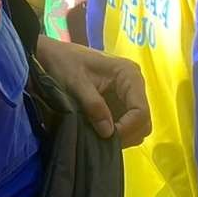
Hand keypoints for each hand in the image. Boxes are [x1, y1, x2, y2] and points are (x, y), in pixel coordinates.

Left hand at [35, 36, 151, 147]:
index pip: (141, 110)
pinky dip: (117, 132)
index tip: (106, 137)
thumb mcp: (76, 83)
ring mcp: (128, 94)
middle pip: (143, 120)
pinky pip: (126, 123)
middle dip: (126, 134)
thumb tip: (108, 132)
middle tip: (103, 141)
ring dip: (122, 135)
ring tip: (100, 137)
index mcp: (128, 75)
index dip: (127, 128)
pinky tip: (99, 132)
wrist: (53, 55)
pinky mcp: (119, 102)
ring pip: (138, 125)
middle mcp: (134, 84)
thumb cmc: (65, 63)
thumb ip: (93, 106)